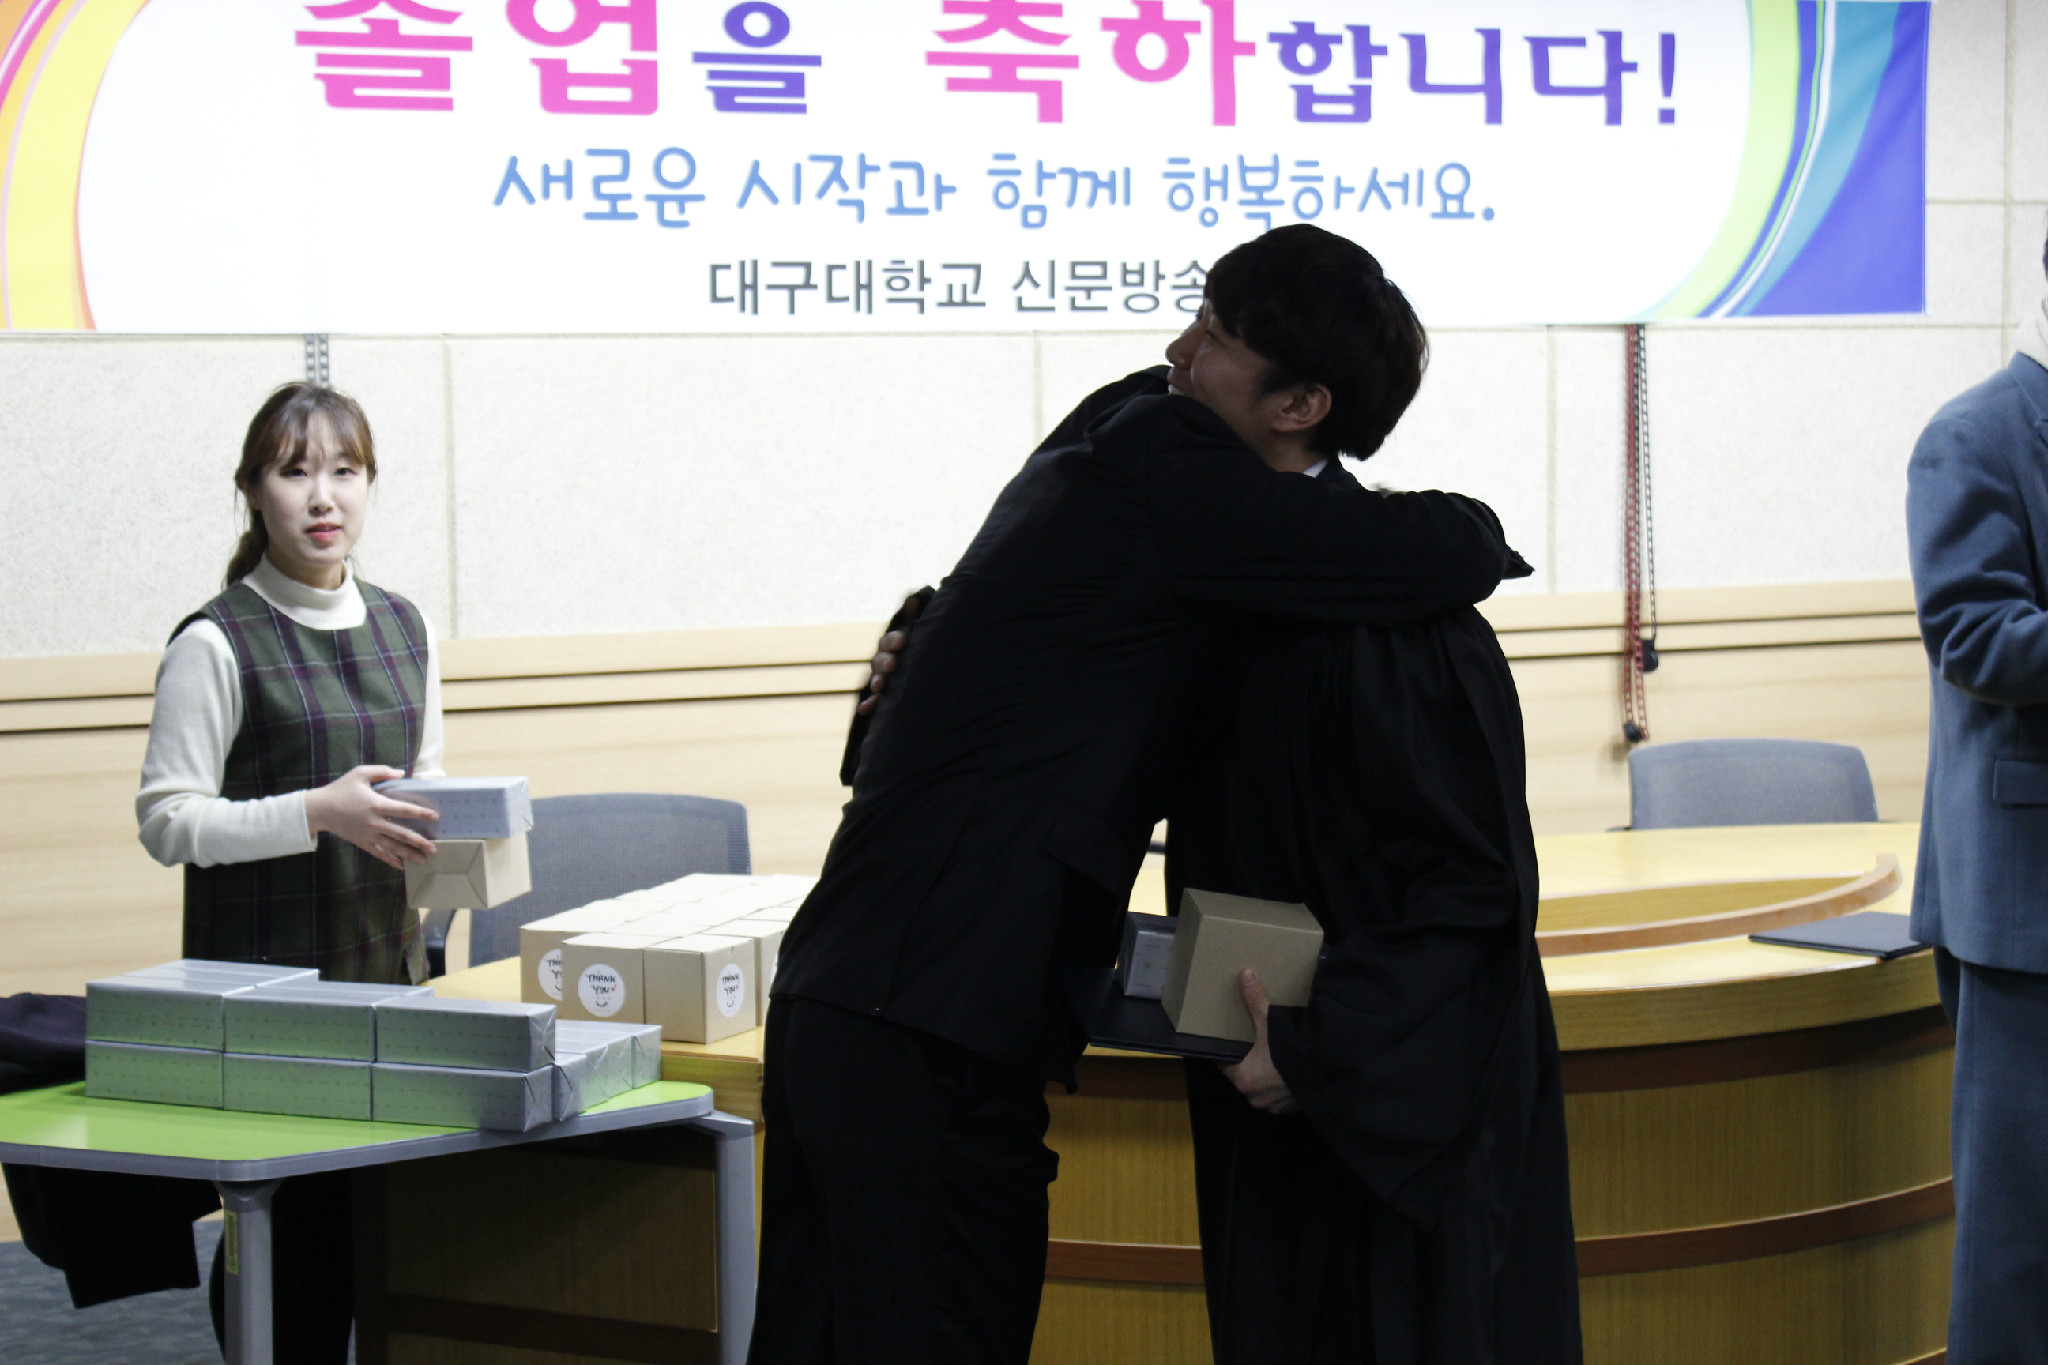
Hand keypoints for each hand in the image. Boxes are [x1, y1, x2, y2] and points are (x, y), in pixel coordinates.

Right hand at [304, 765, 438, 868]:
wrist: (319, 809)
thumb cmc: (340, 789)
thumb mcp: (360, 773)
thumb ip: (382, 771)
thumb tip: (402, 773)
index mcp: (376, 804)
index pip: (404, 810)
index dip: (420, 814)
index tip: (435, 817)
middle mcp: (374, 822)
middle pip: (401, 834)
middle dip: (419, 842)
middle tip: (434, 848)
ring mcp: (368, 834)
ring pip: (392, 847)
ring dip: (408, 854)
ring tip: (423, 860)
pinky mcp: (361, 842)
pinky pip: (378, 853)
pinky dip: (390, 860)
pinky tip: (401, 866)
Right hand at [856, 591, 925, 714]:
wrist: (918, 669)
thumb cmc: (918, 649)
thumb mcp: (918, 634)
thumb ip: (913, 619)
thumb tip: (913, 597)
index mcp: (893, 644)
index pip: (890, 640)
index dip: (895, 640)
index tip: (902, 641)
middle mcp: (884, 660)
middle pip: (880, 659)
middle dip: (885, 661)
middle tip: (893, 664)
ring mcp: (881, 678)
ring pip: (877, 678)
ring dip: (877, 681)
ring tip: (879, 685)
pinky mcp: (882, 697)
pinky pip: (874, 701)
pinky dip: (869, 704)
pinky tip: (864, 709)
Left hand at [1219, 969, 1299, 1113]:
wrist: (1328, 1074)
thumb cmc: (1290, 1053)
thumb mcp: (1270, 1024)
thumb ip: (1256, 1000)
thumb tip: (1245, 973)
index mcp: (1243, 1080)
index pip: (1225, 1065)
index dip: (1227, 1051)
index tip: (1230, 1039)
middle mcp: (1256, 1098)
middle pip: (1244, 1076)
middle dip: (1249, 1062)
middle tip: (1253, 1044)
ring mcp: (1275, 1106)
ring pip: (1263, 1087)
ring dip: (1267, 1075)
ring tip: (1272, 1056)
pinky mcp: (1292, 1107)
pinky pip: (1281, 1094)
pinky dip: (1283, 1083)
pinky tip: (1289, 1068)